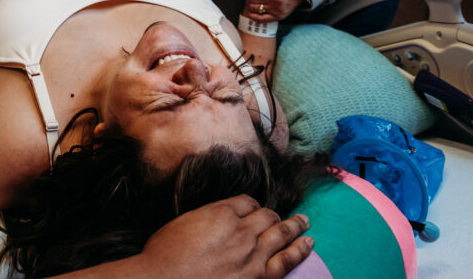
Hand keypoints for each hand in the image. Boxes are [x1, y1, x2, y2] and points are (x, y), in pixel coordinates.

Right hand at [136, 195, 312, 278]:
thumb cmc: (165, 257)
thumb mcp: (183, 224)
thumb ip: (206, 217)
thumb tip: (217, 219)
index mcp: (220, 212)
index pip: (247, 202)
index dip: (252, 206)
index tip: (253, 210)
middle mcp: (241, 230)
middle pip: (267, 215)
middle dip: (274, 215)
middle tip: (283, 215)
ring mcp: (252, 255)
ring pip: (281, 233)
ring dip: (295, 226)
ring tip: (305, 222)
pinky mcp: (259, 278)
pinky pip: (287, 260)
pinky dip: (299, 250)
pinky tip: (308, 244)